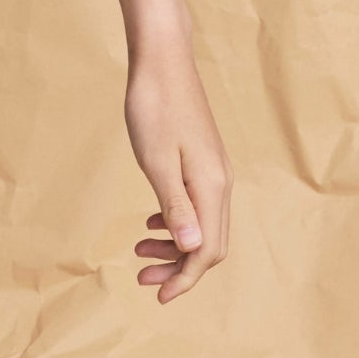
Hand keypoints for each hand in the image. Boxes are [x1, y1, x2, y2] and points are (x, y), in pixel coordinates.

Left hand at [124, 35, 230, 304]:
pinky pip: (197, 206)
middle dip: (178, 268)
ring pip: (203, 226)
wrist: (162, 60)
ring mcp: (213, 171)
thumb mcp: (157, 161)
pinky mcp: (202, 161)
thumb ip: (174, 207)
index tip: (157, 297)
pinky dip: (175, 223)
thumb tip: (193, 250)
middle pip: (209, 244)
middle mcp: (220, 183)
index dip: (184, 279)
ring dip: (175, 246)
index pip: (207, 251)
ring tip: (138, 252)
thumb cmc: (153, 107)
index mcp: (211, 187)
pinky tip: (151, 223)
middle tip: (140, 277)